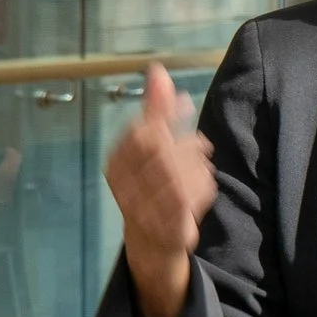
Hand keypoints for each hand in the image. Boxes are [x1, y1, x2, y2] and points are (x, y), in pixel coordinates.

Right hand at [104, 63, 216, 316]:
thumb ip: (156, 109)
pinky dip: (199, 193)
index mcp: (115, 166)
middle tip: (200, 148)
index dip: (169, 120)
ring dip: (197, 170)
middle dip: (187, 147)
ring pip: (179, 178)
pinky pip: (188, 206)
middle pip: (162, 153)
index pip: (143, 132)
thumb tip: (159, 69)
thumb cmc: (152, 188)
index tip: (187, 114)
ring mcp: (141, 213)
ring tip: (200, 171)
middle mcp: (122, 189)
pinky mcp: (164, 233)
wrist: (151, 246)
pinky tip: (200, 192)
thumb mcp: (152, 147)